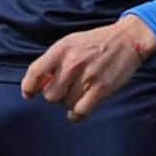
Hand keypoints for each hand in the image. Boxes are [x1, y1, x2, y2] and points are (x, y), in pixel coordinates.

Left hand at [20, 15, 155, 121]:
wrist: (126, 40)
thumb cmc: (94, 43)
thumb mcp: (69, 43)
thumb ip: (52, 61)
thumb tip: (37, 85)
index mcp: (61, 49)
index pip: (35, 72)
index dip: (28, 87)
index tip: (29, 94)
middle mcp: (72, 63)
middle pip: (50, 95)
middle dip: (54, 95)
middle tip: (63, 89)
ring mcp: (87, 77)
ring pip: (65, 104)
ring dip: (68, 102)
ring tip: (76, 93)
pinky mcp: (101, 89)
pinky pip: (80, 111)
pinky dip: (76, 115)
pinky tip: (76, 111)